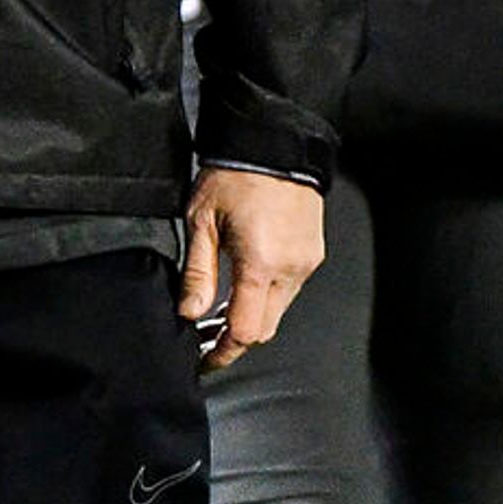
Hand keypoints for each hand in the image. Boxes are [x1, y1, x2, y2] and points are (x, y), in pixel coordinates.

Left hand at [182, 167, 323, 371]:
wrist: (275, 145)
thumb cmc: (234, 175)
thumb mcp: (202, 220)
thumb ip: (197, 272)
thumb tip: (189, 314)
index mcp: (260, 263)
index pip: (245, 330)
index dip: (224, 351)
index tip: (205, 358)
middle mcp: (289, 269)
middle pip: (265, 328)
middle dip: (236, 337)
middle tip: (208, 336)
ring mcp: (306, 263)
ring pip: (279, 310)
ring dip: (253, 316)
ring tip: (224, 307)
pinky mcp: (313, 255)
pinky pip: (290, 289)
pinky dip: (269, 295)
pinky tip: (248, 281)